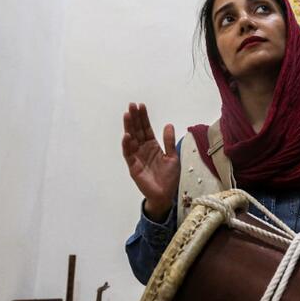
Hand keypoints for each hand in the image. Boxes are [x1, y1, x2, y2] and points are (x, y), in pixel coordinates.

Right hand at [122, 103, 179, 219]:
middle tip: (132, 105)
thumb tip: (168, 124)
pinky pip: (128, 154)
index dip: (143, 118)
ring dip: (128, 127)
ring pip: (131, 139)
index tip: (141, 105)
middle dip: (134, 118)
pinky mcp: (133, 166)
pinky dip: (127, 145)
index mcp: (152, 146)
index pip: (146, 128)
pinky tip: (127, 135)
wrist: (165, 195)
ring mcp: (137, 157)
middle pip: (137, 130)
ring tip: (127, 115)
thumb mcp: (172, 157)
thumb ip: (169, 142)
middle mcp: (143, 149)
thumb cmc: (169, 177)